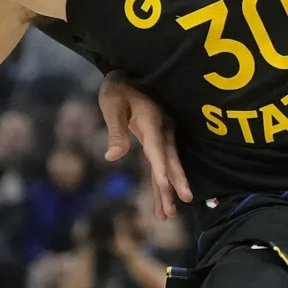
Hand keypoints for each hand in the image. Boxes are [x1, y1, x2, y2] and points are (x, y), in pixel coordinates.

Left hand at [98, 71, 190, 219]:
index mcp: (152, 120)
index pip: (157, 147)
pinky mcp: (160, 139)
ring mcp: (164, 135)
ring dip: (168, 189)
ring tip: (167, 214)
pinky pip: (164, 162)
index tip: (164, 184)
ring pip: (169, 165)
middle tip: (176, 206)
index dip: (160, 166)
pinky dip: (164, 181)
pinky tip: (163, 198)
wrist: (130, 74)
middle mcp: (163, 129)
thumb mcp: (112, 105)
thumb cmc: (119, 88)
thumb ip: (116, 131)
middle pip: (169, 160)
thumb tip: (112, 157)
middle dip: (172, 184)